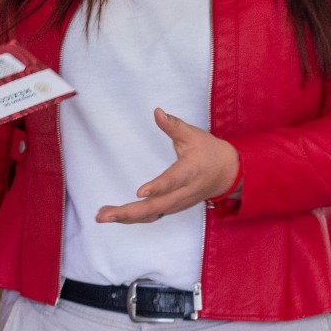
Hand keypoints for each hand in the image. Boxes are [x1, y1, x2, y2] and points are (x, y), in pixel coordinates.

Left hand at [95, 108, 238, 224]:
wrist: (228, 173)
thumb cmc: (209, 152)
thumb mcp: (194, 135)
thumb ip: (173, 125)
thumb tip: (157, 112)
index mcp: (190, 172)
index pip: (173, 181)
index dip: (158, 187)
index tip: (140, 192)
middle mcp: (183, 192)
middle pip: (156, 206)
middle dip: (129, 212)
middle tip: (104, 214)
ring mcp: (177, 203)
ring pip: (152, 215)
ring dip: (126, 217)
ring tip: (102, 216)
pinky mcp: (173, 207)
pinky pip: (152, 216)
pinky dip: (133, 218)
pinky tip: (114, 216)